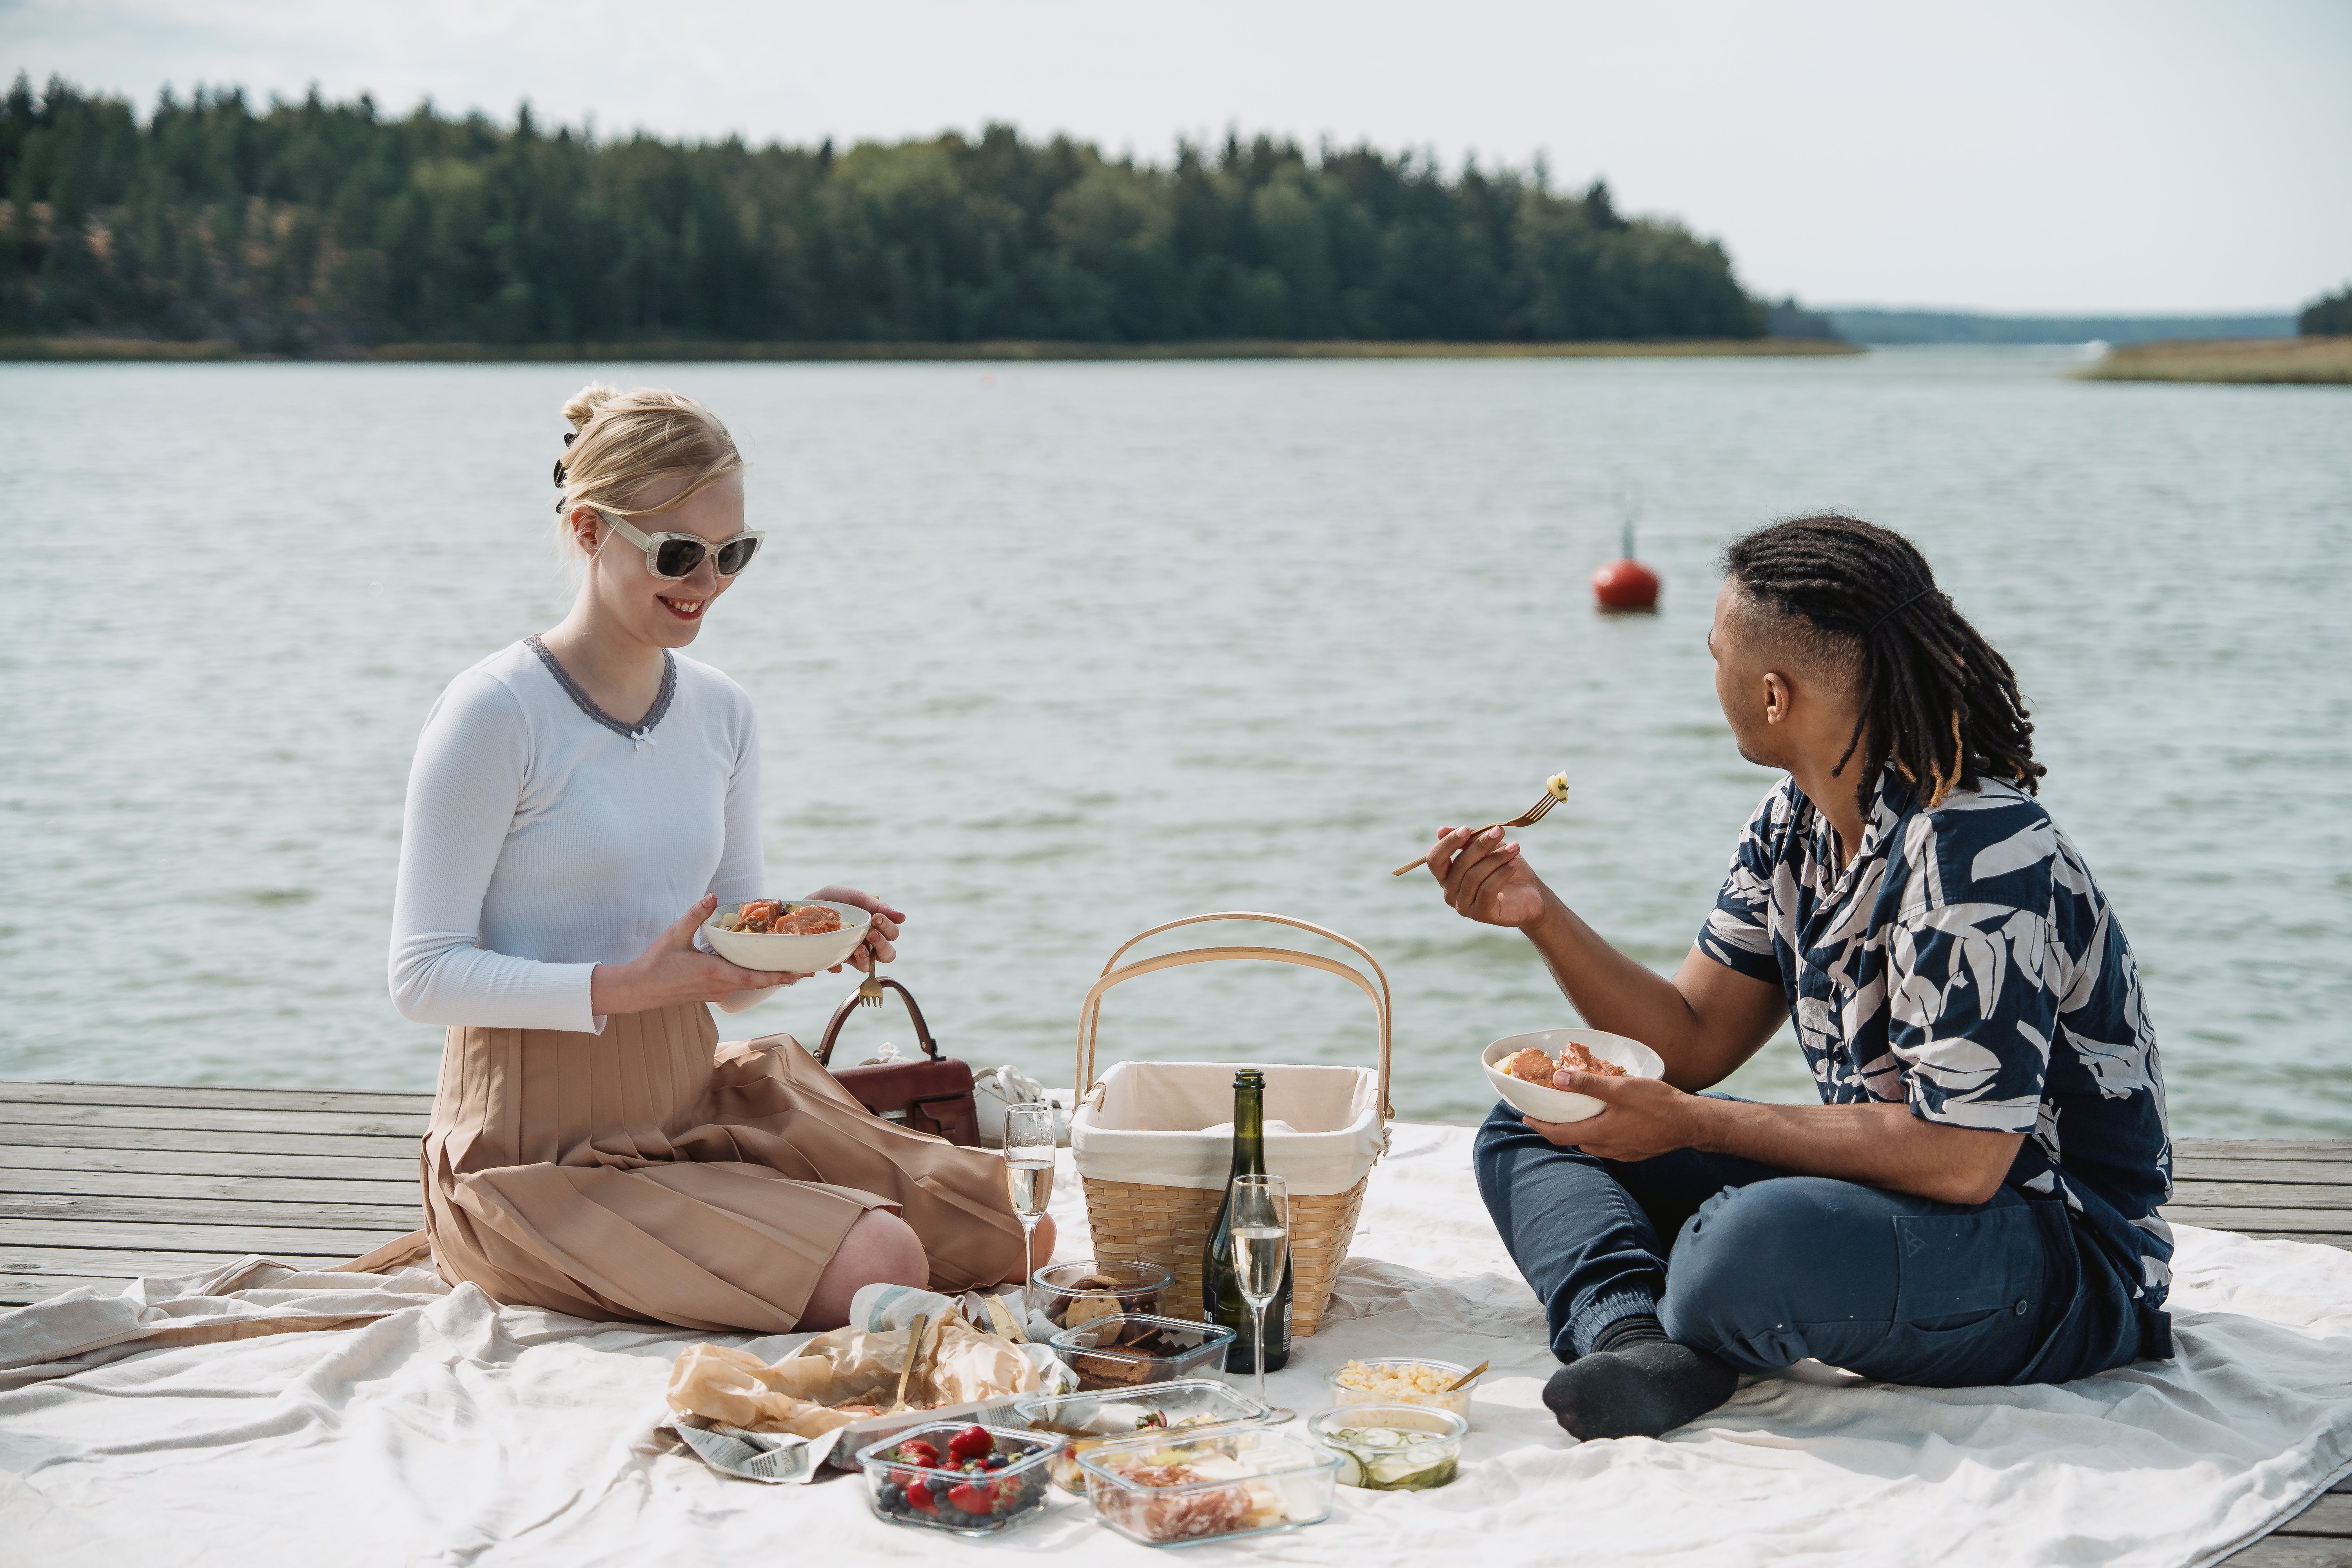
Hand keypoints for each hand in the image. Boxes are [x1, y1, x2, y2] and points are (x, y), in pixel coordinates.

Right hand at [590, 896, 801, 1014]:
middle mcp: (720, 986)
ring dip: (772, 979)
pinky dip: (755, 980)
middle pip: (759, 983)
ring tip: (795, 970)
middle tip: (810, 970)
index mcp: (714, 973)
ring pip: (751, 986)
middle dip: (785, 977)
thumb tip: (714, 896)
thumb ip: (695, 915)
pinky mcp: (711, 994)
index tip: (800, 973)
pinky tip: (763, 971)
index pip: (754, 977)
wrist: (638, 989)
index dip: (778, 976)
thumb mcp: (675, 935)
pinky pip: (739, 987)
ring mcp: (716, 993)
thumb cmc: (656, 962)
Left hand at [805, 885, 903, 972]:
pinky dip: (839, 965)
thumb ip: (875, 904)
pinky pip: (842, 969)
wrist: (800, 908)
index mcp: (874, 926)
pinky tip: (835, 960)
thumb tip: (903, 917)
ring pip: (869, 966)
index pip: (892, 934)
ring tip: (857, 948)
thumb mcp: (851, 896)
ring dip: (866, 959)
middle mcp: (866, 942)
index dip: (888, 927)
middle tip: (870, 933)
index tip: (876, 917)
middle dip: (882, 944)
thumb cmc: (831, 900)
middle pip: (888, 954)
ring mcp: (850, 952)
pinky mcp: (834, 959)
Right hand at [1424, 825, 1547, 928]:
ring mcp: (1463, 906)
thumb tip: (1440, 830)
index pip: (1435, 859)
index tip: (1466, 829)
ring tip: (1515, 847)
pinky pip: (1487, 890)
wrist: (1530, 894)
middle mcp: (1450, 893)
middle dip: (1480, 846)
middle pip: (1459, 865)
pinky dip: (1501, 873)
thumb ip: (1467, 839)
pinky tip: (1514, 863)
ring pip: (1473, 876)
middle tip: (1499, 831)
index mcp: (1446, 876)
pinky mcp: (1480, 914)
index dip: (1447, 844)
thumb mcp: (1488, 848)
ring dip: (1496, 858)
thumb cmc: (1505, 868)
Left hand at [1523, 1071, 1703, 1161]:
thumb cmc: (1658, 1104)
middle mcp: (1607, 1148)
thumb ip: (1588, 1084)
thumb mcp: (1620, 1089)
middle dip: (1556, 1126)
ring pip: (1590, 1143)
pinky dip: (1597, 1133)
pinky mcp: (1634, 1152)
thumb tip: (1558, 1078)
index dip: (1539, 1125)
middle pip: (1572, 1140)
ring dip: (1578, 1130)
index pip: (1558, 1134)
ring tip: (1573, 1112)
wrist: (1691, 1124)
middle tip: (1547, 1111)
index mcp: (1599, 1134)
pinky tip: (1603, 1120)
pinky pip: (1607, 1144)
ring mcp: (1621, 1152)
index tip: (1524, 1116)